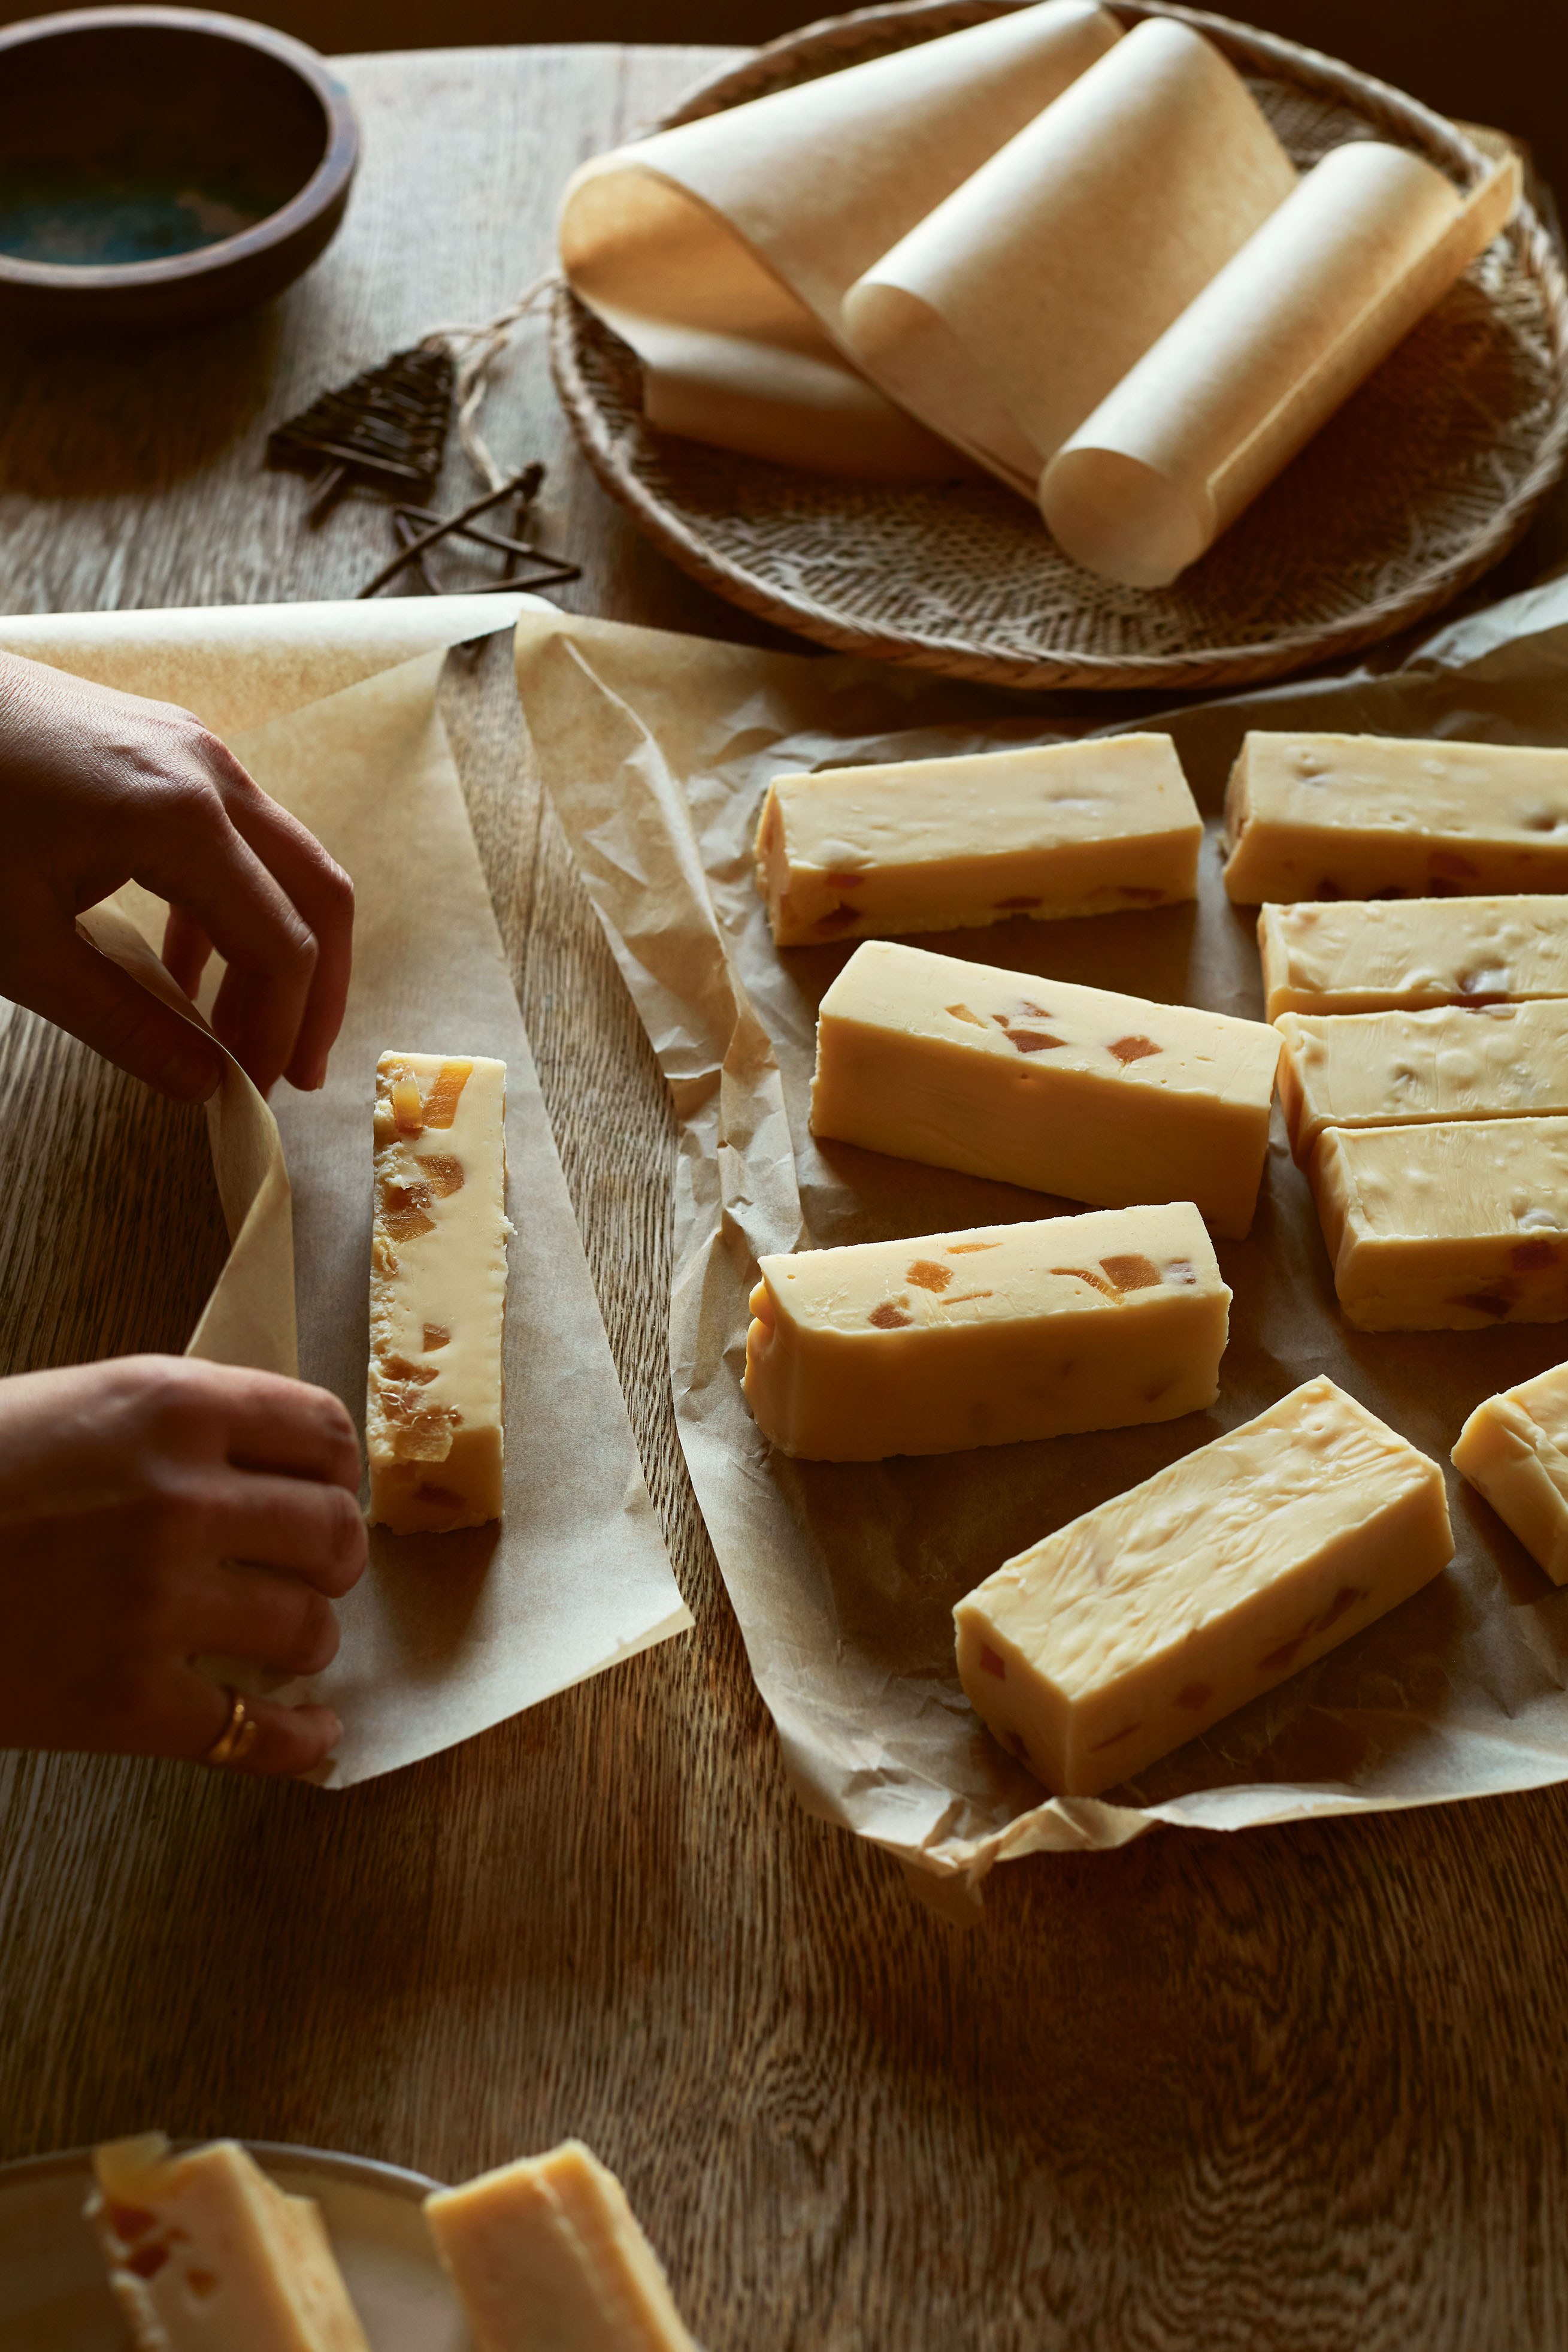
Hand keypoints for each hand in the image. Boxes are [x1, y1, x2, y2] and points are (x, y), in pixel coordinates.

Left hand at [0, 651, 352, 1100]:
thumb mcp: (19, 944)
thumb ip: (120, 1021)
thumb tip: (203, 1084)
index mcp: (182, 819)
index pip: (281, 944)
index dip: (280, 1030)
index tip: (256, 1091)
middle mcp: (209, 772)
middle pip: (317, 894)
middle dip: (316, 993)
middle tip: (297, 1071)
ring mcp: (191, 748)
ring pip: (282, 862)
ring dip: (275, 949)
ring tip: (237, 1028)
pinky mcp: (164, 743)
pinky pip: (233, 833)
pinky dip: (231, 906)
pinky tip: (183, 966)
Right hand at [0, 1355, 365, 1774]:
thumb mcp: (75, 1405)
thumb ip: (177, 1425)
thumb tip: (273, 1458)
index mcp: (170, 1408)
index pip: (322, 1433)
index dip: (336, 1469)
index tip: (328, 1490)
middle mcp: (179, 1500)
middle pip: (332, 1533)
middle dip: (332, 1557)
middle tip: (312, 1571)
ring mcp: (154, 1604)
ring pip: (307, 1631)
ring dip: (305, 1641)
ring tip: (281, 1643)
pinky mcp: (122, 1702)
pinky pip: (253, 1733)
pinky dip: (296, 1743)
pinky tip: (310, 1738)